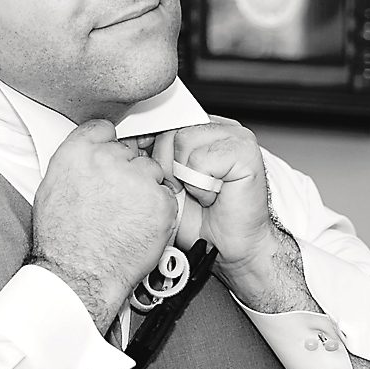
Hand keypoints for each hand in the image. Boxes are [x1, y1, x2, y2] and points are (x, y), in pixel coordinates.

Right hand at [27, 119, 176, 330]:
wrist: (79, 275)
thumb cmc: (62, 242)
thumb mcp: (53, 190)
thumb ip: (75, 165)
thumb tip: (90, 159)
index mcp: (79, 153)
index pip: (104, 129)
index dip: (110, 145)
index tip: (113, 158)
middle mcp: (109, 159)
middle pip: (132, 152)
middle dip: (129, 173)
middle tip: (118, 201)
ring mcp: (138, 179)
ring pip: (152, 173)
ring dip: (146, 191)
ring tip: (127, 218)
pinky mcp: (160, 201)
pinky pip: (167, 197)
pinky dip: (159, 211)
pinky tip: (140, 228)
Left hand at [157, 117, 315, 312]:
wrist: (229, 248)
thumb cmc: (199, 220)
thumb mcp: (165, 183)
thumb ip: (151, 157)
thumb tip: (124, 140)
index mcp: (200, 130)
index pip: (163, 121)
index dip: (149, 147)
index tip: (153, 174)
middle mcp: (218, 127)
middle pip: (169, 132)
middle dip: (167, 168)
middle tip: (185, 191)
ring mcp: (235, 136)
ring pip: (183, 142)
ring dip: (185, 178)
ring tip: (200, 193)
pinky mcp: (245, 151)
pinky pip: (200, 160)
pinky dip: (201, 186)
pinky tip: (212, 196)